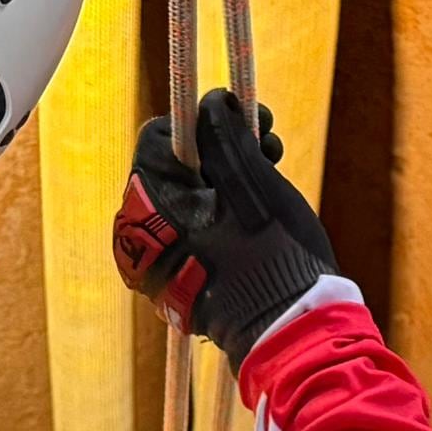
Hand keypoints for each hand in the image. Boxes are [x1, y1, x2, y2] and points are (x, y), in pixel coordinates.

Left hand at [113, 89, 336, 365]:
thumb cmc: (271, 251)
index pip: (159, 137)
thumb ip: (223, 132)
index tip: (244, 118)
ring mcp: (162, 259)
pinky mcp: (184, 278)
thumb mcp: (250, 178)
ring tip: (275, 168)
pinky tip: (264, 205)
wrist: (288, 328)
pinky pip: (198, 226)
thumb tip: (210, 102)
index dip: (202, 119)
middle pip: (178, 165)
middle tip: (269, 143)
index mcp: (148, 205)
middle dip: (224, 146)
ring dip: (231, 174)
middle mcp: (143, 234)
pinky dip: (226, 209)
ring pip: (192, 195)